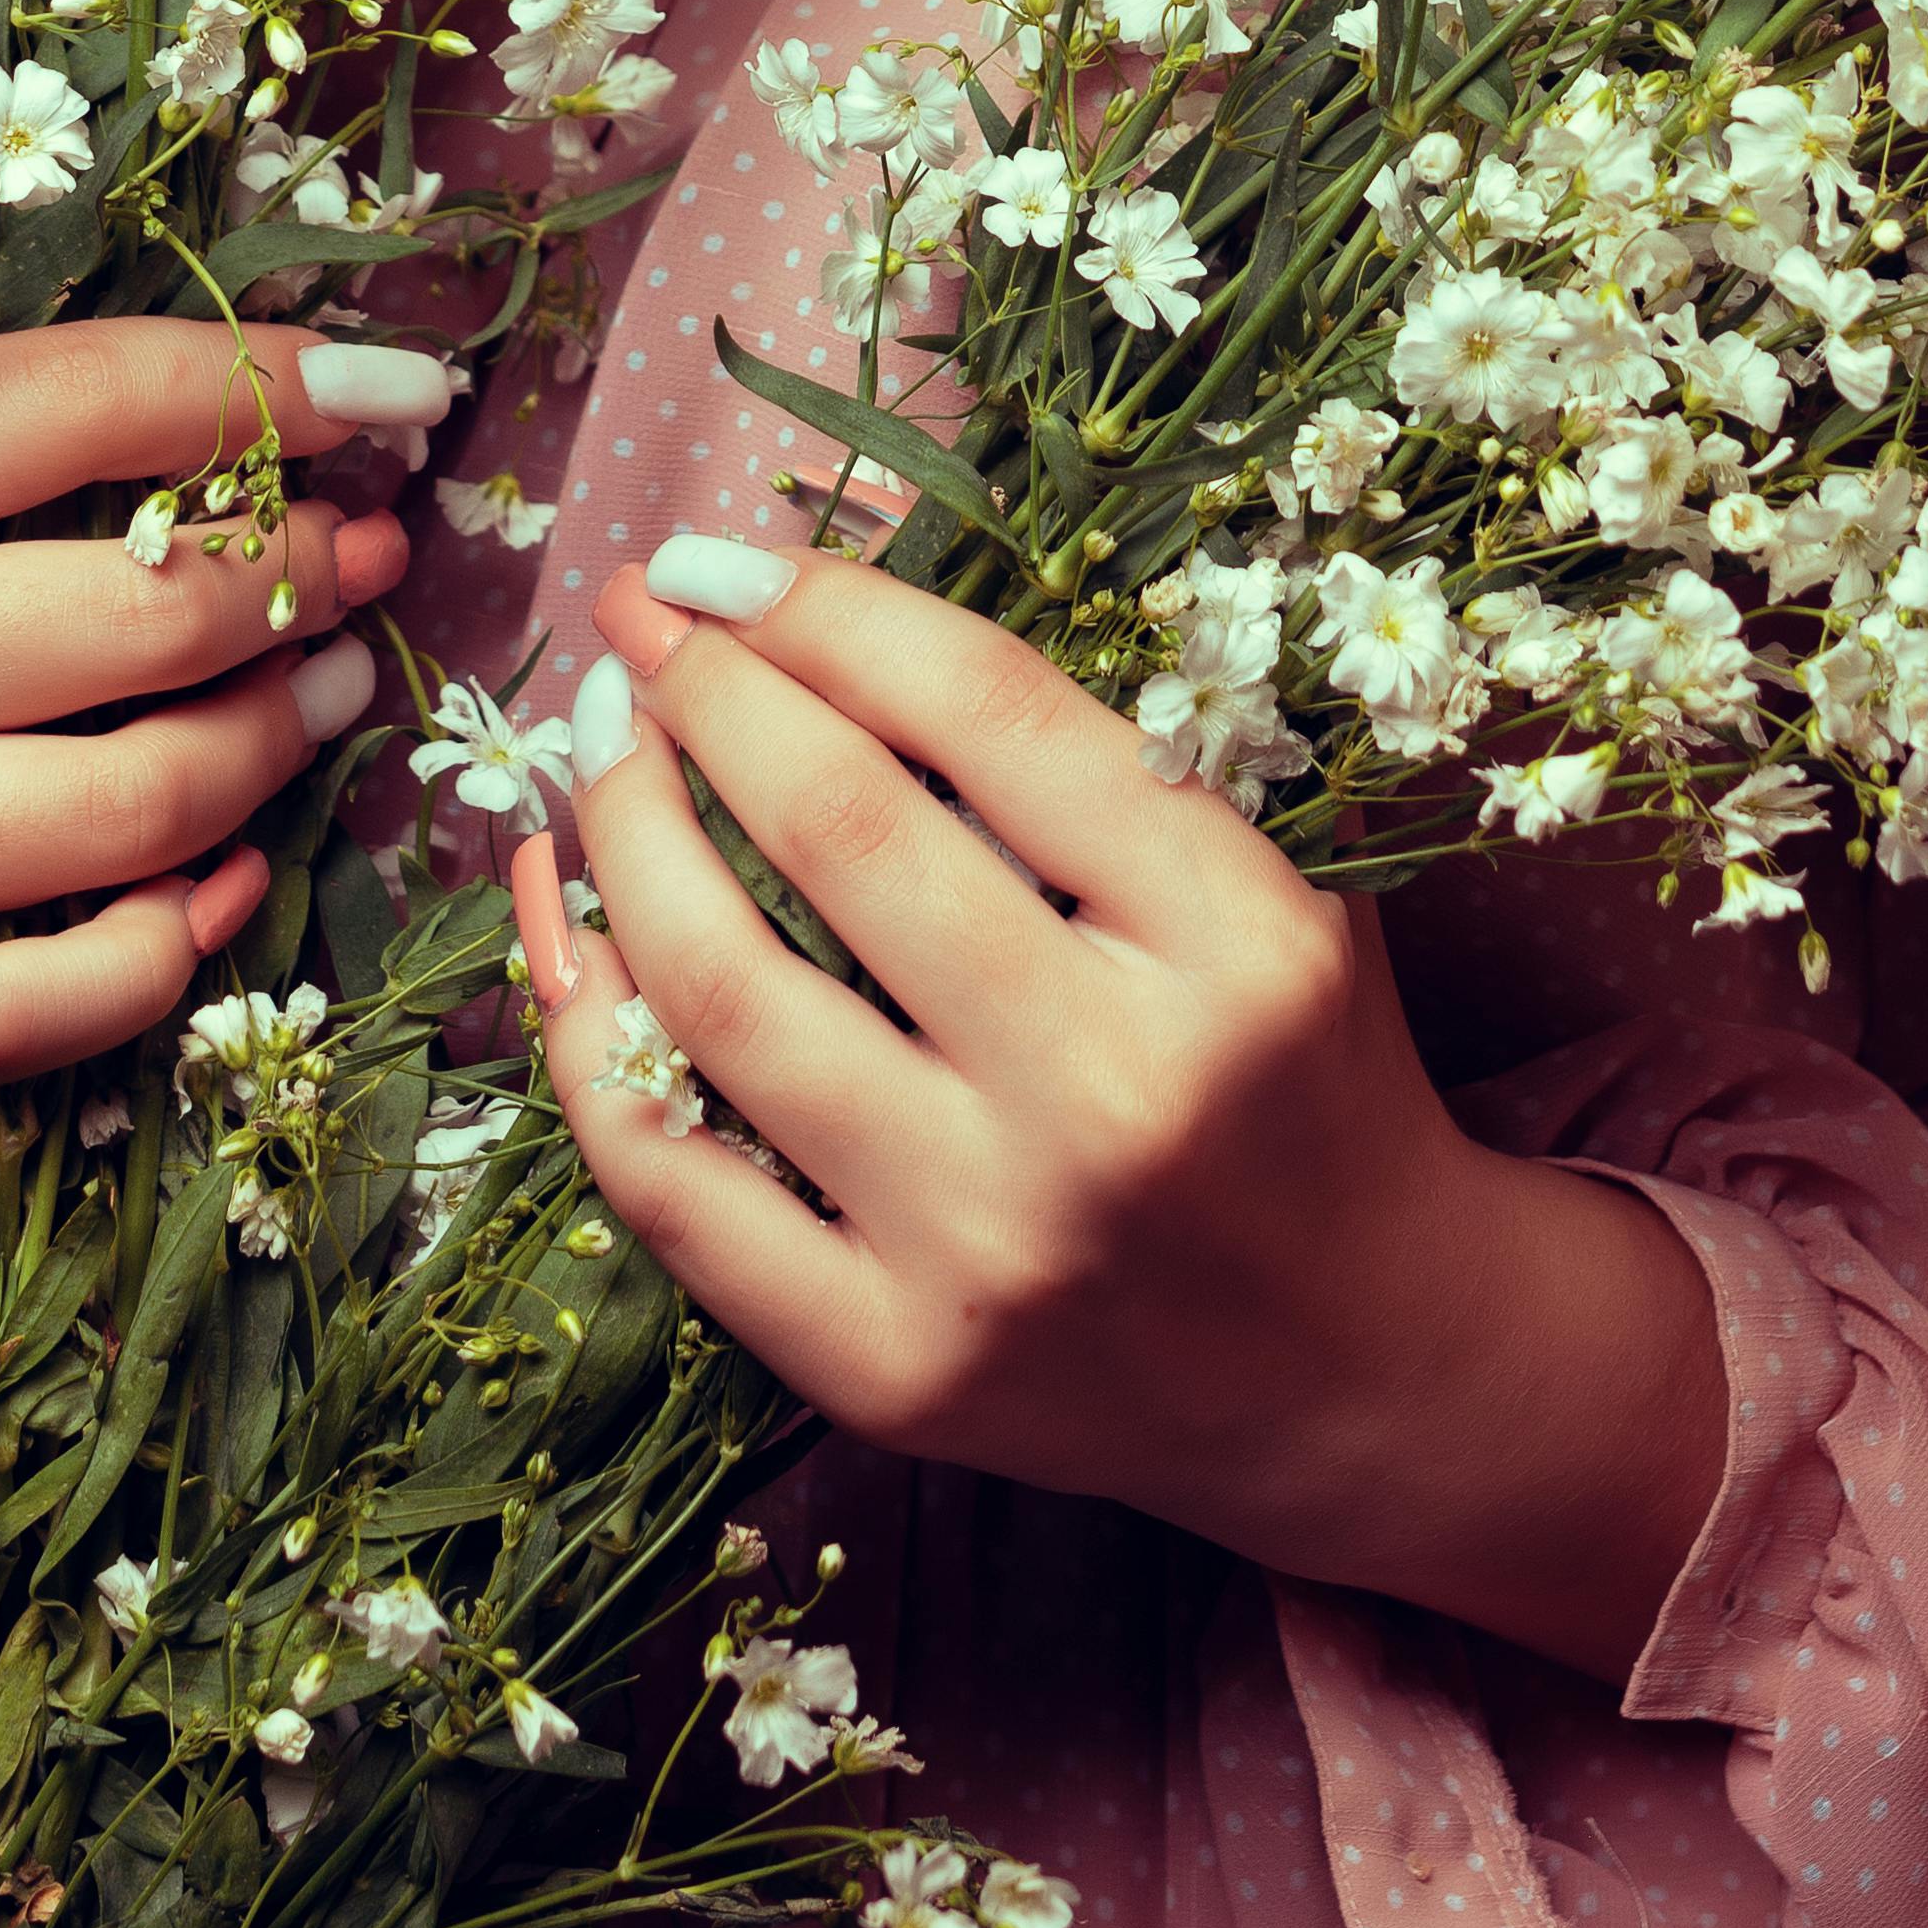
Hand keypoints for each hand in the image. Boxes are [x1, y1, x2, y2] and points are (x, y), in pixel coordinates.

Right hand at [0, 322, 449, 1096]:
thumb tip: (186, 429)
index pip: (72, 404)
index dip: (266, 383)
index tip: (394, 380)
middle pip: (135, 615)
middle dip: (303, 573)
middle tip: (363, 551)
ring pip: (122, 811)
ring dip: (271, 741)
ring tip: (325, 687)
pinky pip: (22, 1011)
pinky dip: (161, 953)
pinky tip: (221, 887)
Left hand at [511, 541, 1726, 1687]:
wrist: (1359, 1366)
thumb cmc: (1296, 1078)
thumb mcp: (1271, 889)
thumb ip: (1103, 760)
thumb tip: (831, 602)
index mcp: (1237, 942)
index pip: (990, 714)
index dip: (829, 608)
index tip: (718, 559)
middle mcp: (1116, 1093)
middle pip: (841, 833)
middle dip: (701, 691)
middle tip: (632, 616)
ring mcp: (993, 1244)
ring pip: (725, 995)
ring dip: (625, 833)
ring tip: (598, 749)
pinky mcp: (895, 1368)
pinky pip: (675, 1182)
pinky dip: (585, 1033)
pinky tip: (568, 927)